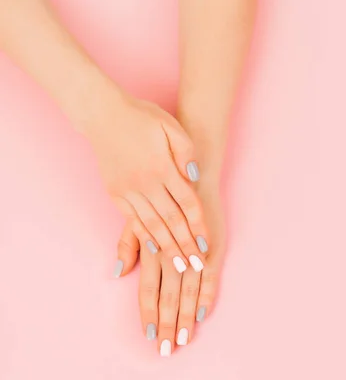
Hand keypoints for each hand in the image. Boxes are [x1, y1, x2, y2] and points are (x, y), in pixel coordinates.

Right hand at [90, 95, 208, 274]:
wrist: (103, 114)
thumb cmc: (141, 117)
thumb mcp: (171, 126)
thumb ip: (186, 152)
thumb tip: (194, 176)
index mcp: (162, 167)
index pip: (187, 202)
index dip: (198, 224)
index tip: (207, 242)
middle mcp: (145, 183)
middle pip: (170, 220)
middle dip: (185, 244)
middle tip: (197, 265)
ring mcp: (127, 190)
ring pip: (151, 224)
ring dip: (166, 247)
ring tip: (178, 265)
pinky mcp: (115, 193)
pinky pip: (132, 220)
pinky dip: (144, 236)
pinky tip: (152, 249)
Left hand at [116, 177, 225, 355]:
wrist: (190, 172)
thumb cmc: (161, 195)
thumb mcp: (138, 217)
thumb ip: (128, 245)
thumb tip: (116, 272)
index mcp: (151, 248)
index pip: (147, 290)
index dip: (148, 314)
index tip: (150, 336)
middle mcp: (171, 253)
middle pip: (167, 296)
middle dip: (168, 324)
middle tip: (169, 349)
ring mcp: (193, 250)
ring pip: (187, 291)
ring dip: (186, 316)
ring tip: (186, 338)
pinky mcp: (213, 245)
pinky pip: (210, 276)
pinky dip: (206, 296)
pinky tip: (203, 313)